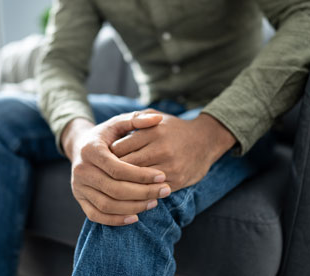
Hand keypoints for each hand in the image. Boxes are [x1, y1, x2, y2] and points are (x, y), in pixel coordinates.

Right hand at [61, 112, 171, 225]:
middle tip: (164, 191)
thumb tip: (158, 118)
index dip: (141, 175)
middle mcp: (81, 170)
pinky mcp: (79, 199)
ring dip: (133, 207)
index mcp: (90, 150)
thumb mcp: (118, 123)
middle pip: (114, 189)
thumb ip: (138, 120)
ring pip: (107, 204)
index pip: (118, 168)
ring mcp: (78, 186)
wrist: (79, 146)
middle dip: (142, 192)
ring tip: (154, 202)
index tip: (162, 176)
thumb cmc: (105, 135)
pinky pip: (96, 215)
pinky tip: (135, 217)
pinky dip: (116, 220)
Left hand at [110, 110, 235, 191]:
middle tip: (104, 174)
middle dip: (112, 172)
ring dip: (124, 184)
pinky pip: (151, 190)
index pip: (119, 148)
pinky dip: (139, 192)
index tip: (103, 159)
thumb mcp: (155, 117)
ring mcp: (169, 166)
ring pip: (137, 180)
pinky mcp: (176, 180)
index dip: (107, 156)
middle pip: (125, 165)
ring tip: (115, 184)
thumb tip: (111, 137)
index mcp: (153, 131)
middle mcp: (161, 148)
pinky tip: (131, 191)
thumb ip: (134, 120)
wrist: (206, 141)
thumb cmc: (174, 129)